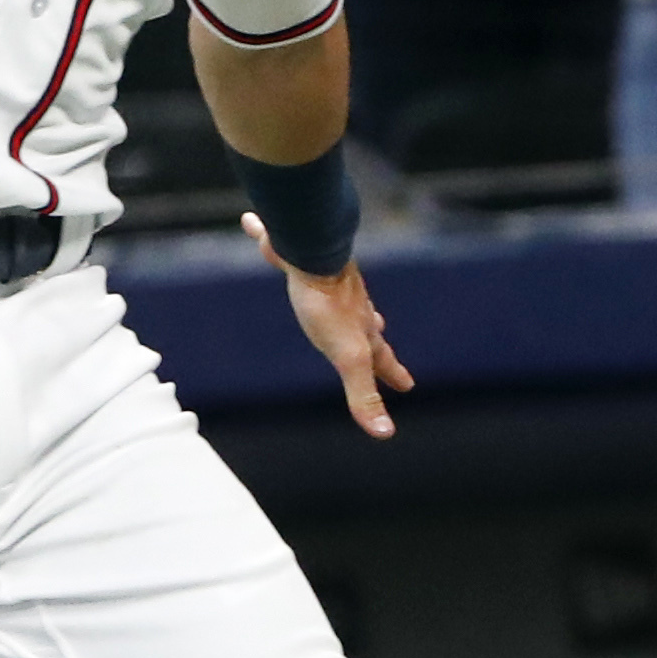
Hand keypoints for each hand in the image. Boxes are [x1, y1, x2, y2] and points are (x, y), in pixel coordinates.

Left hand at [247, 218, 415, 438]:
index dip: (393, 375)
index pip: (381, 359)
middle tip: (381, 331)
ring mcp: (324, 279)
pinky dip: (268, 237)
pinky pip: (278, 246)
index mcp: (359, 329)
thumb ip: (362, 395)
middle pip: (364, 322)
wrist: (313, 253)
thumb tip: (385, 435)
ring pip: (337, 287)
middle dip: (373, 332)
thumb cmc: (328, 306)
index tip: (407, 386)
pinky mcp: (294, 256)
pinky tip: (249, 222)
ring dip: (344, 294)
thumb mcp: (348, 358)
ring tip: (343, 296)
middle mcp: (347, 304)